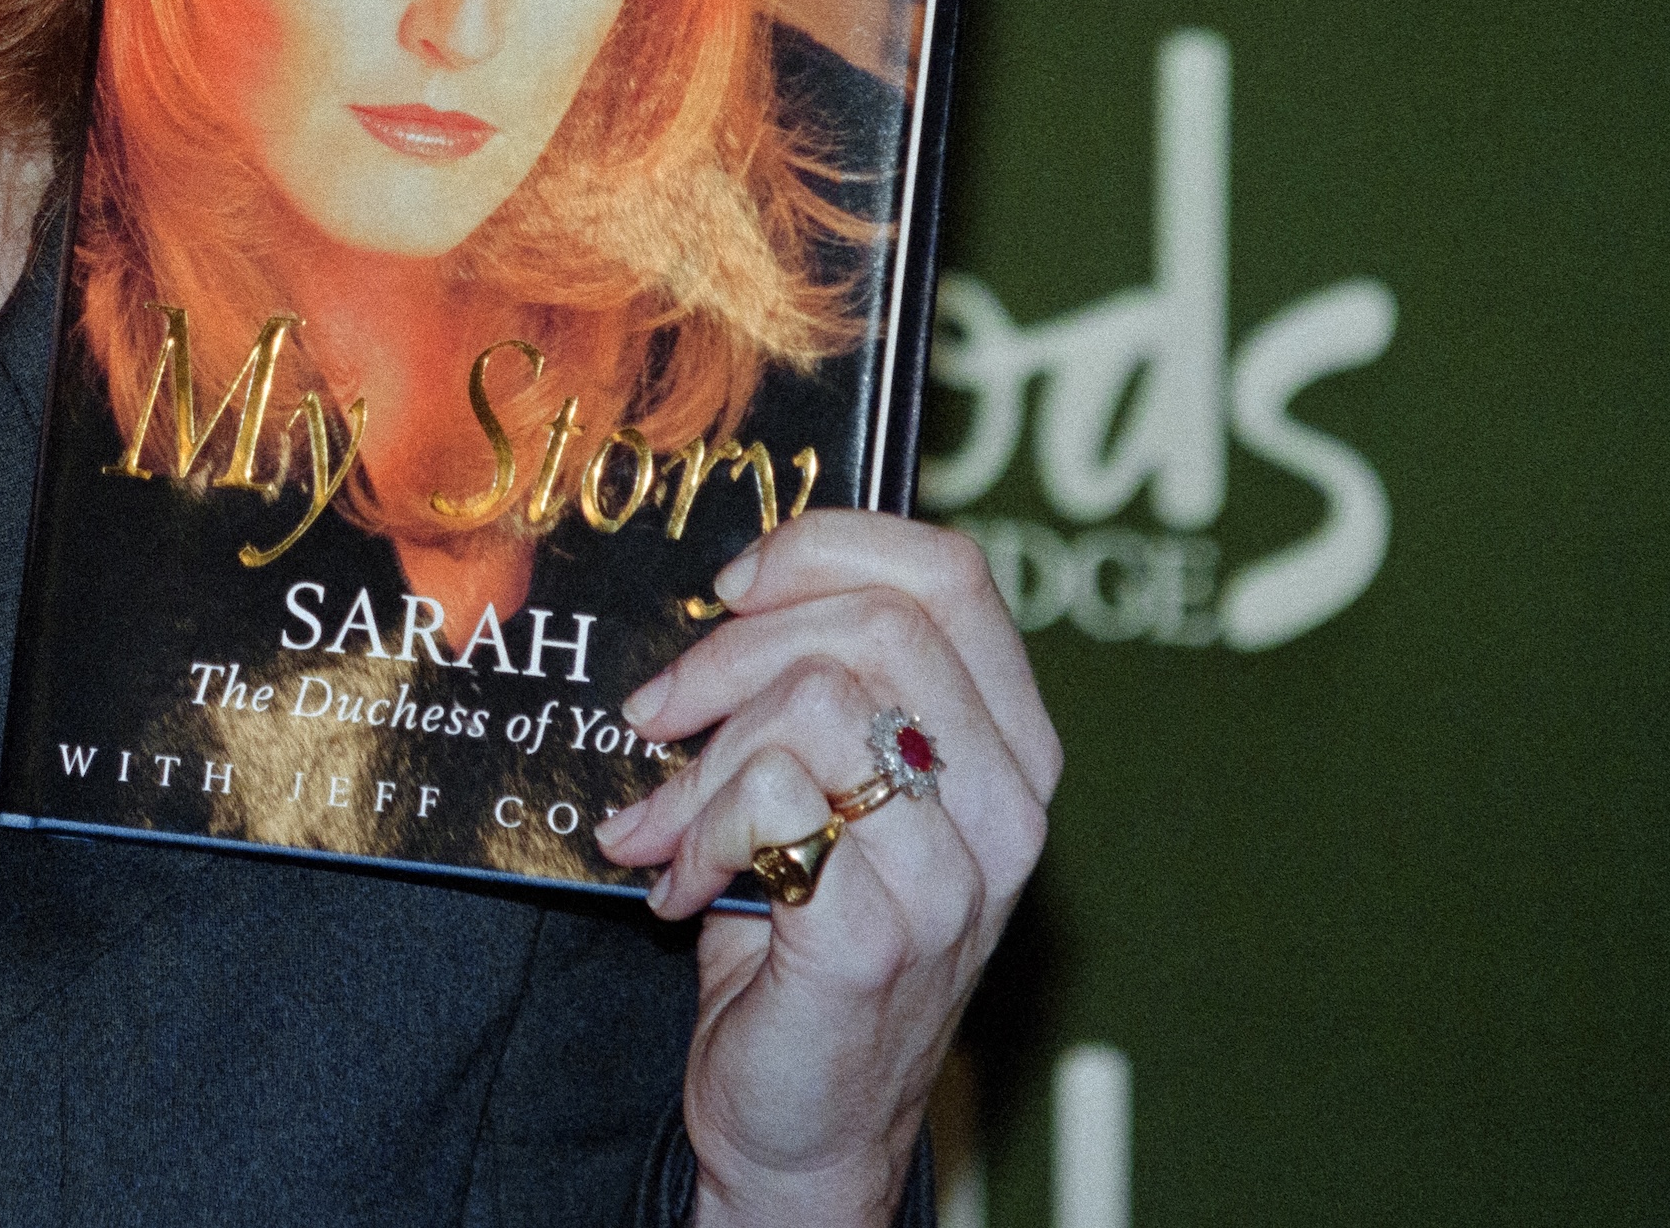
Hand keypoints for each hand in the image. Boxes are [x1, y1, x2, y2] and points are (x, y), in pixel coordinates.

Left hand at [591, 512, 1057, 1227]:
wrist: (809, 1122)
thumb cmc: (814, 935)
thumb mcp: (841, 792)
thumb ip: (824, 687)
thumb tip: (736, 577)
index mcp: (1010, 749)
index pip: (951, 573)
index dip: (825, 548)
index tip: (733, 587)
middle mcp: (1006, 808)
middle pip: (872, 623)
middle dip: (730, 654)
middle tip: (659, 713)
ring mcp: (951, 877)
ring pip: (811, 705)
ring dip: (700, 761)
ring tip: (664, 823)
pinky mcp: (875, 938)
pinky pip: (769, 803)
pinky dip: (692, 833)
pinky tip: (679, 883)